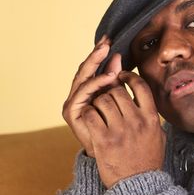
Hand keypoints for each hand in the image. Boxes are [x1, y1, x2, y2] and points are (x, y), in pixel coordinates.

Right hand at [62, 35, 120, 156]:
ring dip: (95, 64)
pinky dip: (95, 83)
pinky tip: (108, 77)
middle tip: (106, 41)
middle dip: (96, 54)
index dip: (101, 53)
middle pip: (86, 69)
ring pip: (83, 77)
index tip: (110, 39)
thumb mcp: (119, 98)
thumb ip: (116, 79)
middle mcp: (81, 94)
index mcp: (92, 90)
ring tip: (107, 53)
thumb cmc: (119, 127)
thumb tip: (118, 57)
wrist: (114, 155)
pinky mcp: (72, 112)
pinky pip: (83, 93)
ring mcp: (75, 102)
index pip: (95, 67)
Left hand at [81, 69, 165, 188]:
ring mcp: (119, 130)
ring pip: (102, 100)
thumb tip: (144, 94)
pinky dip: (89, 112)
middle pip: (117, 91)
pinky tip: (92, 117)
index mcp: (151, 118)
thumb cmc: (148, 157)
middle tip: (107, 95)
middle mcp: (136, 121)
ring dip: (98, 100)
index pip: (140, 86)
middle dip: (110, 90)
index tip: (122, 75)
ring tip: (99, 107)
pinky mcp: (103, 140)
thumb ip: (151, 113)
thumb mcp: (157, 133)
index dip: (129, 76)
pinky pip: (91, 114)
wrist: (138, 185)